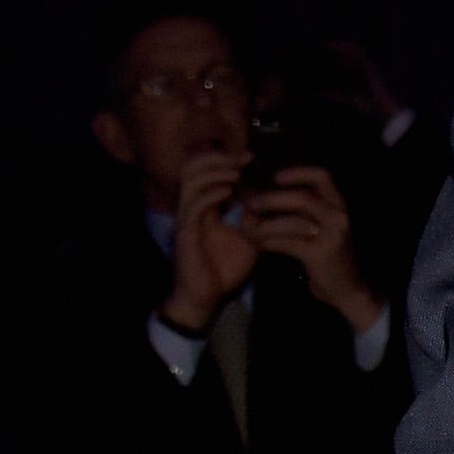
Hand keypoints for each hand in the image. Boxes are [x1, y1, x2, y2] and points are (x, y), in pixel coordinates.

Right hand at [162, 146, 254, 333]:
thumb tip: (268, 196)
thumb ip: (252, 216)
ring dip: (214, 173)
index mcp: (202, 206)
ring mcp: (184, 220)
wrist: (208, 298)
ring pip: (190, 183)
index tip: (250, 156)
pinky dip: (210, 195)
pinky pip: (193, 207)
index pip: (205, 172)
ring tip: (236, 172)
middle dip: (217, 159)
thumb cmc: (224, 268)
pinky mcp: (184, 234)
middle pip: (192, 168)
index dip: (224, 159)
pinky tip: (228, 192)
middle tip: (243, 158)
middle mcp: (190, 208)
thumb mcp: (246, 237)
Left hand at [235, 162, 379, 330]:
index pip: (321, 176)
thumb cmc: (329, 255)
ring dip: (265, 224)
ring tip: (247, 226)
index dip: (297, 172)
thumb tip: (264, 194)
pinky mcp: (321, 255)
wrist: (347, 288)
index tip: (275, 177)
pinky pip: (288, 243)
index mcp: (338, 205)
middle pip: (302, 197)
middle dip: (272, 198)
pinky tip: (257, 243)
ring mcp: (332, 236)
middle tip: (250, 203)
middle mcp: (338, 216)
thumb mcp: (322, 227)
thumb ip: (303, 211)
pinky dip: (268, 242)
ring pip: (292, 222)